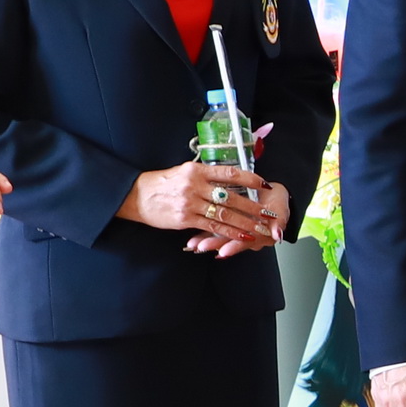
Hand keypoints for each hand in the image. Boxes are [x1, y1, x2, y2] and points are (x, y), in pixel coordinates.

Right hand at [126, 160, 279, 253]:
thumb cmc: (162, 183)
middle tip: (268, 213)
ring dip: (244, 223)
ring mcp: (191, 202)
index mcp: (196, 170)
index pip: (229, 173)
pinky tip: (241, 236)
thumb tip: (228, 179)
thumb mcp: (183, 172)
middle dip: (252, 206)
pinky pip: (212, 226)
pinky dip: (229, 232)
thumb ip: (205, 176)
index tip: (264, 184)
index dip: (250, 178)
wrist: (137, 196)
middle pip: (231, 196)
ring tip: (260, 228)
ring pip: (224, 213)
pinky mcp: (186, 219)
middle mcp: (195, 185)